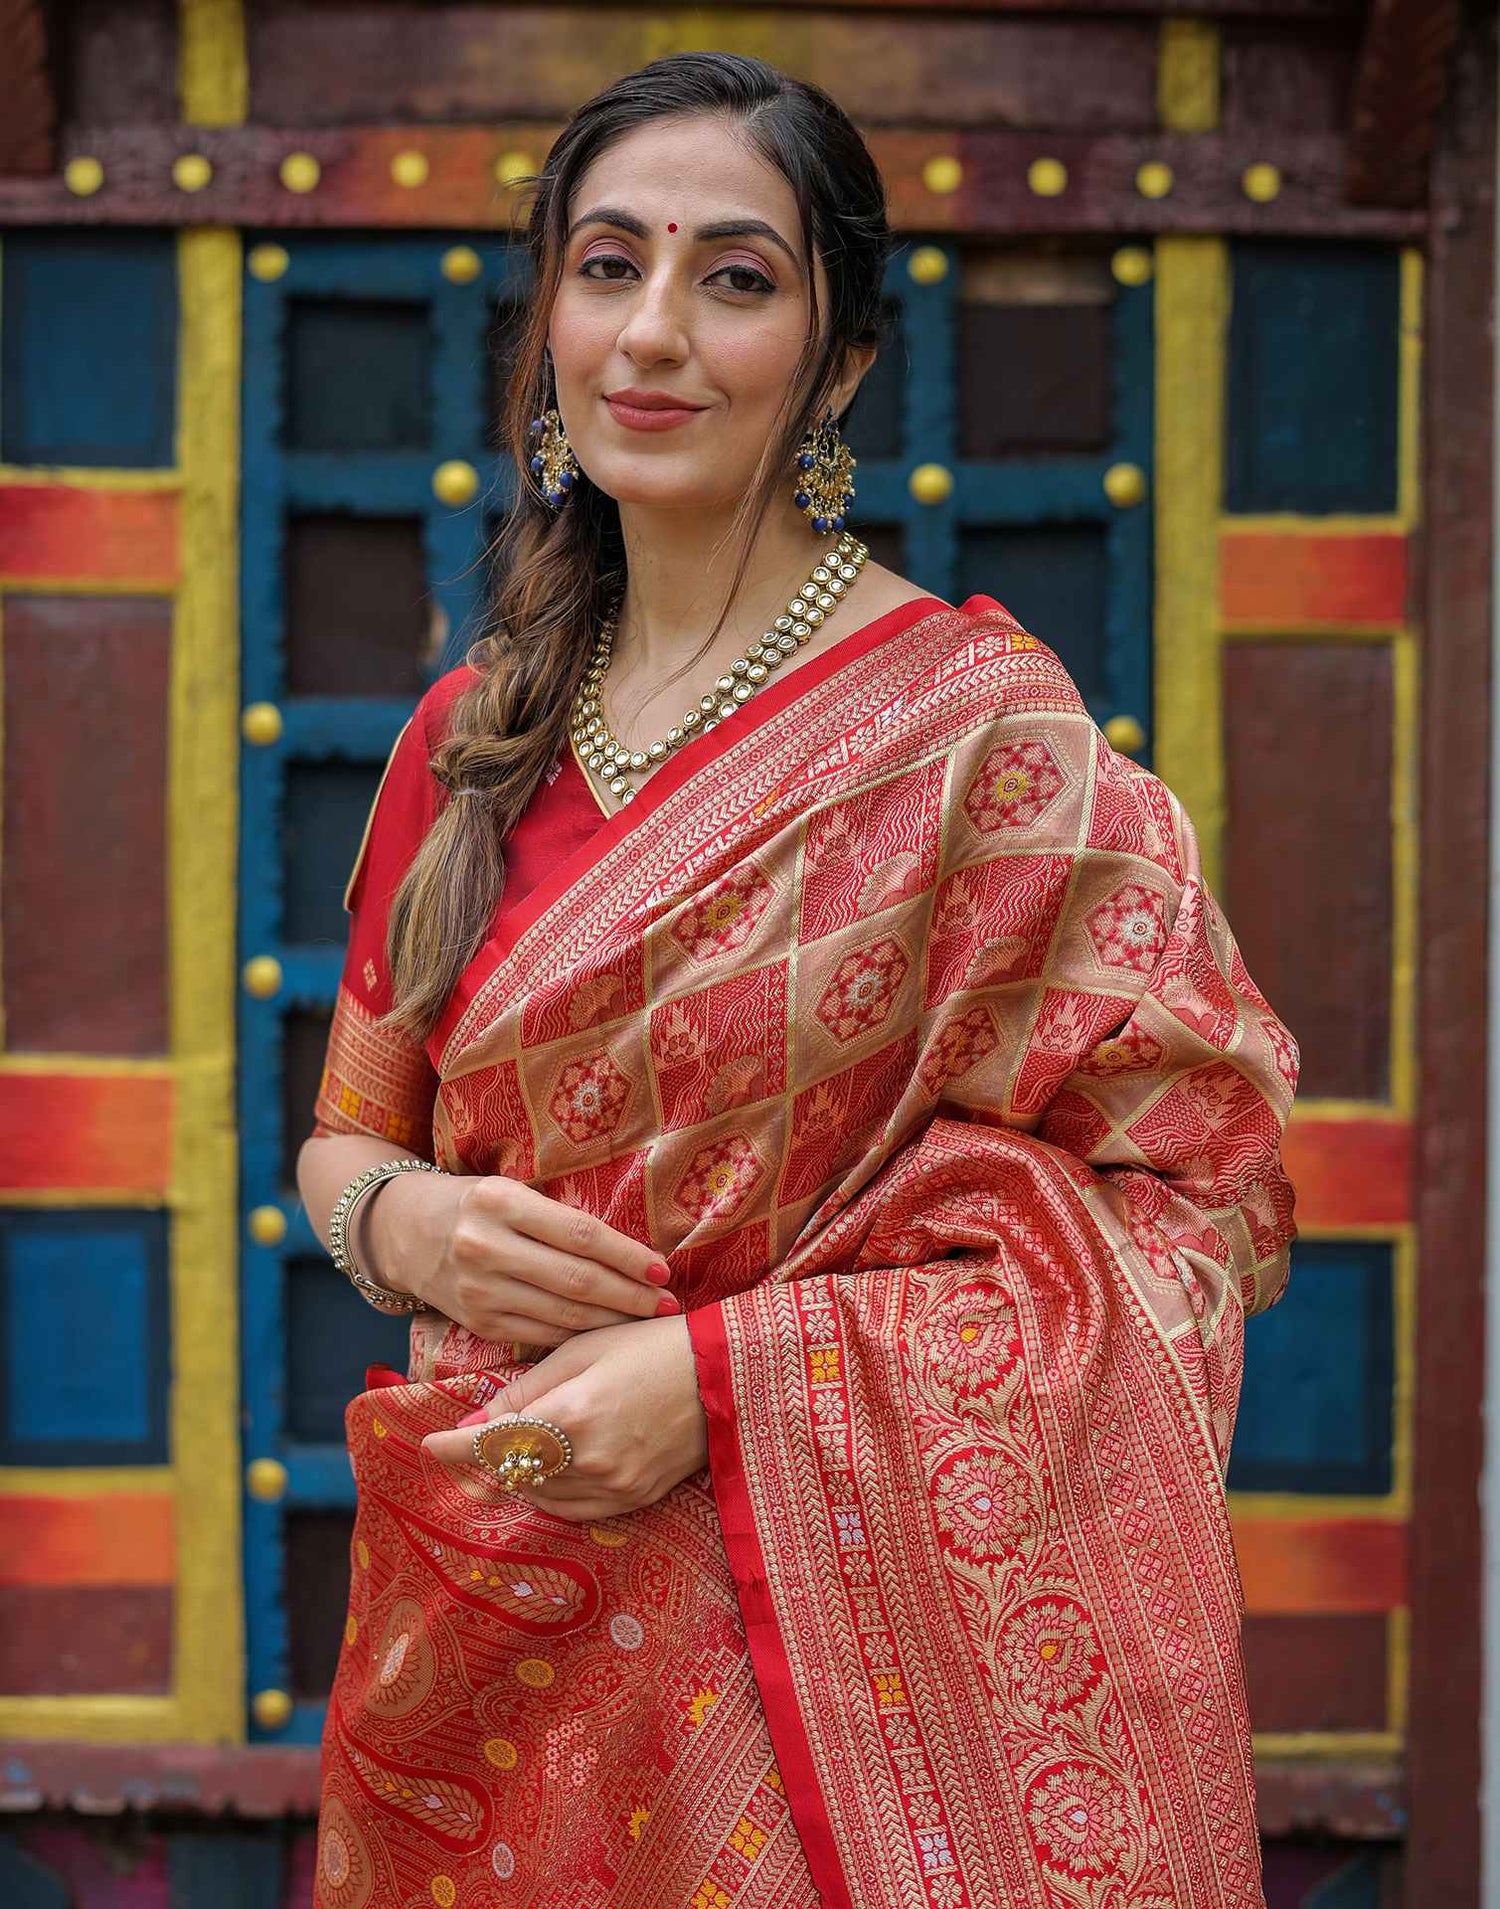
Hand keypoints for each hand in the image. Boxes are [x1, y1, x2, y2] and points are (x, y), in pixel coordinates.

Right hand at [367, 1170, 677, 1345]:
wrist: (404, 1232)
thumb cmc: (475, 1204)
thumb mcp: (510, 1191)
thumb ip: (558, 1218)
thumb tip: (632, 1250)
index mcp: (500, 1202)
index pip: (579, 1234)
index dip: (627, 1256)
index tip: (663, 1269)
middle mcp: (485, 1247)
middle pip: (576, 1280)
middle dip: (630, 1296)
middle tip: (668, 1303)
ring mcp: (479, 1290)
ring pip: (562, 1313)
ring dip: (613, 1320)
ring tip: (648, 1319)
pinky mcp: (477, 1322)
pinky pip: (542, 1334)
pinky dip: (580, 1335)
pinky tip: (607, 1332)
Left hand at [421, 1315, 708, 1521]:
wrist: (725, 1374)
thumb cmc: (651, 1346)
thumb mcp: (583, 1350)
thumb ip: (527, 1389)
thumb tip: (477, 1419)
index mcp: (575, 1416)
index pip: (495, 1444)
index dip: (456, 1447)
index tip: (428, 1444)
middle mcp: (591, 1462)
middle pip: (514, 1474)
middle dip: (485, 1460)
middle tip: (468, 1444)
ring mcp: (615, 1488)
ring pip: (541, 1496)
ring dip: (519, 1476)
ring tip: (515, 1449)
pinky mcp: (634, 1501)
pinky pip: (574, 1509)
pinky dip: (552, 1491)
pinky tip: (553, 1467)